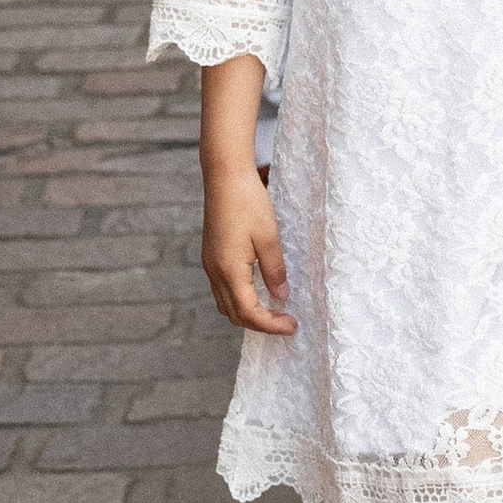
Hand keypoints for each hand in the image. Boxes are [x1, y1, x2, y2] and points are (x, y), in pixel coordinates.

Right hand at [202, 168, 296, 334]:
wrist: (224, 176)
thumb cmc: (248, 202)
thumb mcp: (269, 237)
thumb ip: (275, 270)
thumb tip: (281, 296)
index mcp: (229, 271)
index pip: (249, 313)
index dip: (270, 325)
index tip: (292, 326)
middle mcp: (215, 272)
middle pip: (234, 314)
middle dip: (260, 324)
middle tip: (285, 322)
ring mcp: (210, 264)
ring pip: (226, 304)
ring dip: (248, 313)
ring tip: (273, 311)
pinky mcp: (211, 256)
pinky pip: (223, 289)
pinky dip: (240, 299)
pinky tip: (257, 291)